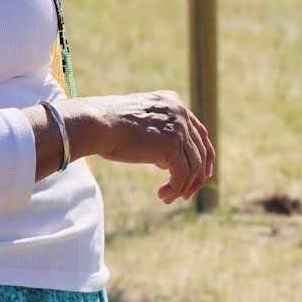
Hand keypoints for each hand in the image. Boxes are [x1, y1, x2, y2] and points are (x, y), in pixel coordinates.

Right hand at [65, 91, 212, 203]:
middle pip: (201, 150)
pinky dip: (175, 188)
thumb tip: (166, 162)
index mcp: (174, 103)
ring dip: (184, 186)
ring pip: (194, 165)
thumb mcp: (140, 126)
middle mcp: (180, 113)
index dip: (204, 156)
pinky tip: (162, 195)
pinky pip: (182, 175)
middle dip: (197, 176)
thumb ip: (158, 137)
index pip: (200, 132)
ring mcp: (178, 128)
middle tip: (186, 194)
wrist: (97, 124)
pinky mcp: (171, 146)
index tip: (202, 174)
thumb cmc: (108, 127)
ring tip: (167, 198)